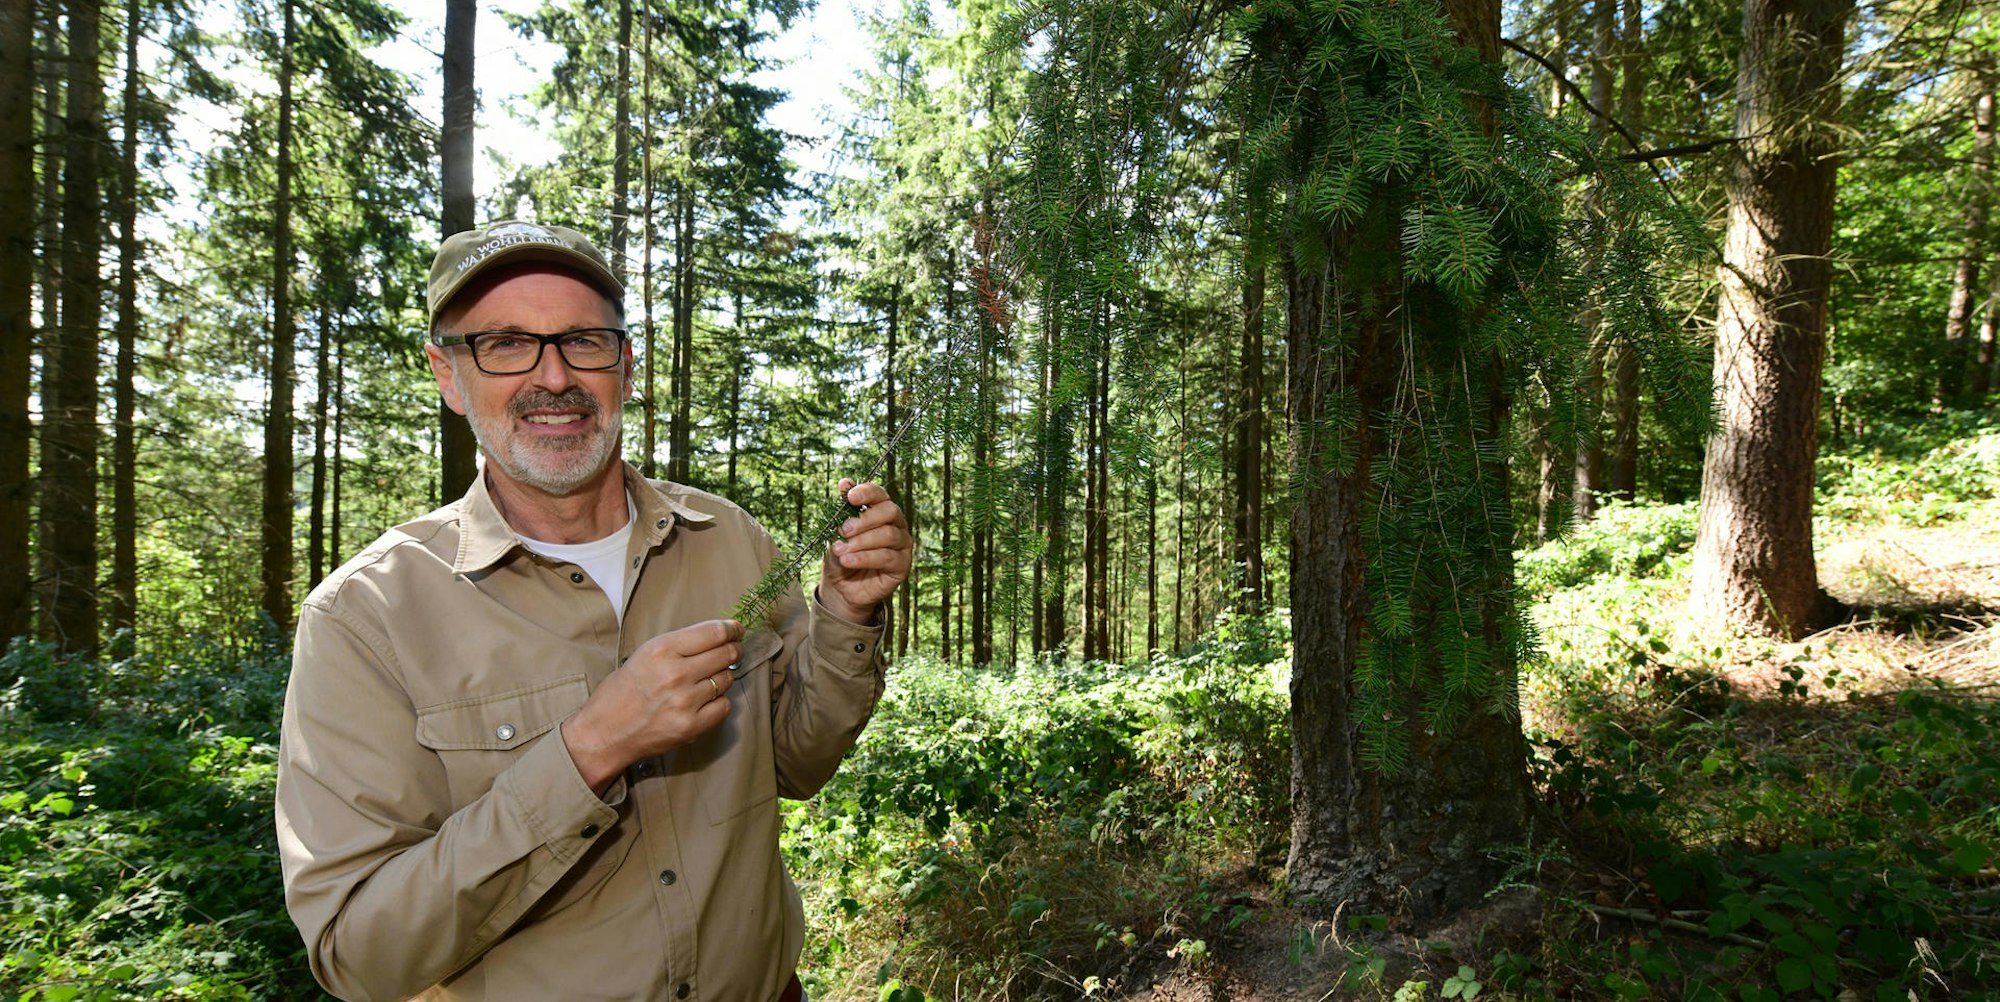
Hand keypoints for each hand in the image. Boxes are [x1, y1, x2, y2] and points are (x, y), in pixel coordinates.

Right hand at [561, 619, 741, 794]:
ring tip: (706, 681)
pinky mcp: (691, 726)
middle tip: (732, 651)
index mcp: (662, 649)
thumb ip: (678, 646)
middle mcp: (676, 673)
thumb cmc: (622, 691)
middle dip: (733, 650)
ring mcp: (685, 701)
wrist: (604, 731)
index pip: (714, 632)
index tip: (737, 630)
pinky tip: (705, 701)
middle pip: (726, 654)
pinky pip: (724, 707)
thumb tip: (715, 638)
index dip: (732, 629)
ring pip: (726, 680)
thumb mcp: (644, 655)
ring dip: (722, 678)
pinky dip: (719, 702)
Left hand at [818, 479, 911, 623]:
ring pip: (888, 535)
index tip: (850, 497)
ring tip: (840, 550)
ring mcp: (901, 545)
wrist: (841, 588)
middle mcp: (896, 525)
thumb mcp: (835, 533)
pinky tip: (848, 561)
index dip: (867, 493)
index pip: (880, 494)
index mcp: (880, 511)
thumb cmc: (840, 556)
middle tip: (844, 530)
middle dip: (865, 519)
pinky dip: (865, 557)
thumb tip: (843, 482)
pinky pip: (887, 557)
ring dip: (861, 541)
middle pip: (890, 511)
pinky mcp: (902, 565)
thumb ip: (841, 510)